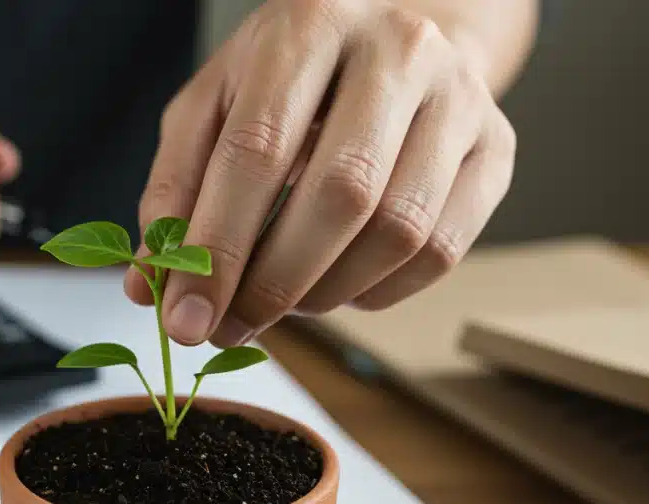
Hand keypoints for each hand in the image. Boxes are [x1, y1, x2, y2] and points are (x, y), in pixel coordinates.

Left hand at [127, 0, 515, 346]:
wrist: (393, 38)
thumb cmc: (290, 79)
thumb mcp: (214, 107)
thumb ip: (176, 190)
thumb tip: (151, 288)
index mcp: (311, 25)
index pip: (259, 151)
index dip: (219, 248)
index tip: (185, 319)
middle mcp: (399, 51)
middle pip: (342, 194)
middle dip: (275, 282)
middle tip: (231, 328)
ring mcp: (461, 99)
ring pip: (400, 230)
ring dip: (327, 293)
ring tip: (283, 303)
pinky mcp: (497, 148)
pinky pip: (443, 251)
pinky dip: (379, 291)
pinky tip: (339, 283)